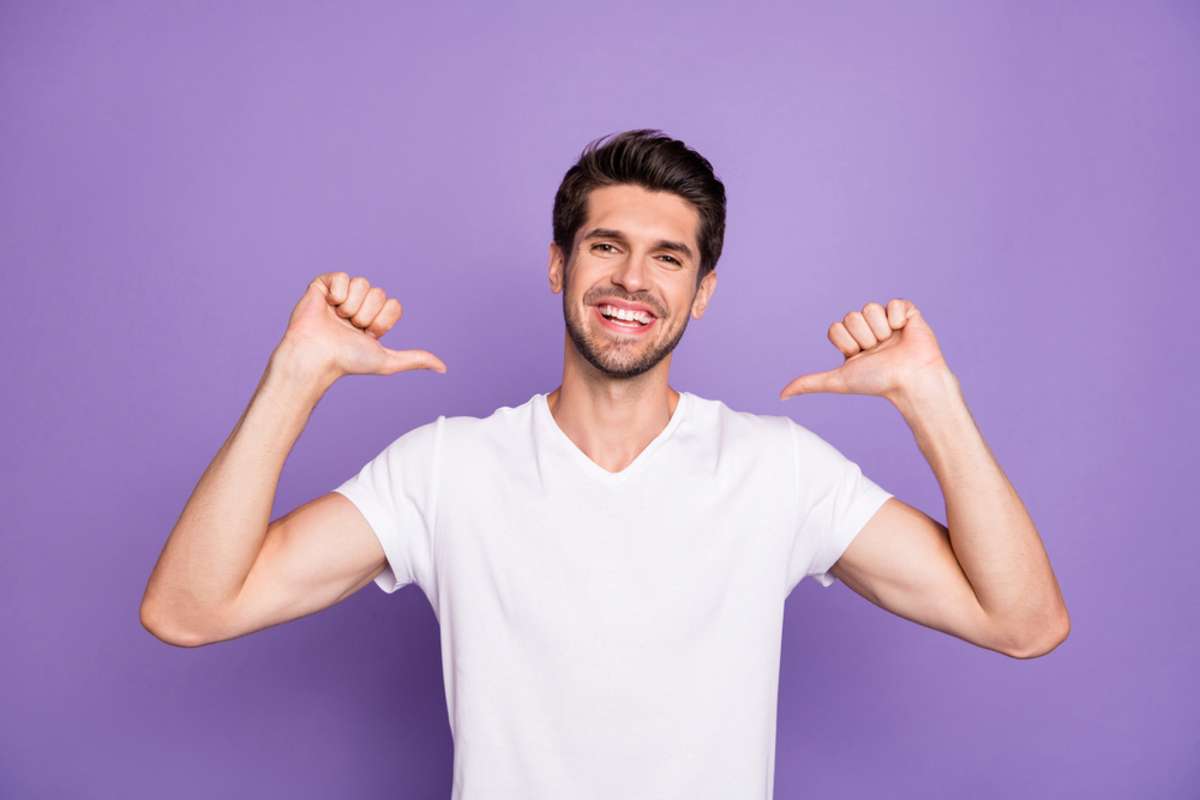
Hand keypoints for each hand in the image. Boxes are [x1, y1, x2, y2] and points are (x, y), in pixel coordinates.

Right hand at [274, 272, 447, 384]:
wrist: (316, 356)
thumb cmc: (347, 361)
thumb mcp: (387, 361)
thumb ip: (415, 359)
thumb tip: (443, 368)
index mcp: (371, 319)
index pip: (393, 305)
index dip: (383, 320)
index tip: (368, 335)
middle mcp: (357, 305)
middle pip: (379, 293)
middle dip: (367, 313)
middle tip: (350, 328)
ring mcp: (340, 295)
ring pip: (362, 283)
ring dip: (352, 305)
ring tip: (338, 319)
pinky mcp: (322, 286)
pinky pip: (342, 276)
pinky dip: (338, 293)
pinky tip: (328, 306)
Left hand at [778, 298, 948, 401]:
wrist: (911, 381)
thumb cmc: (878, 383)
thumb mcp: (838, 381)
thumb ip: (809, 383)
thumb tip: (781, 395)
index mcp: (853, 342)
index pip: (835, 327)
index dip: (846, 342)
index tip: (859, 357)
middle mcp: (869, 329)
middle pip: (851, 316)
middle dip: (863, 337)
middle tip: (878, 352)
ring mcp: (887, 319)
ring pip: (869, 308)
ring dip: (879, 330)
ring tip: (891, 344)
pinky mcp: (907, 312)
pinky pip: (893, 303)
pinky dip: (897, 319)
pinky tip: (904, 332)